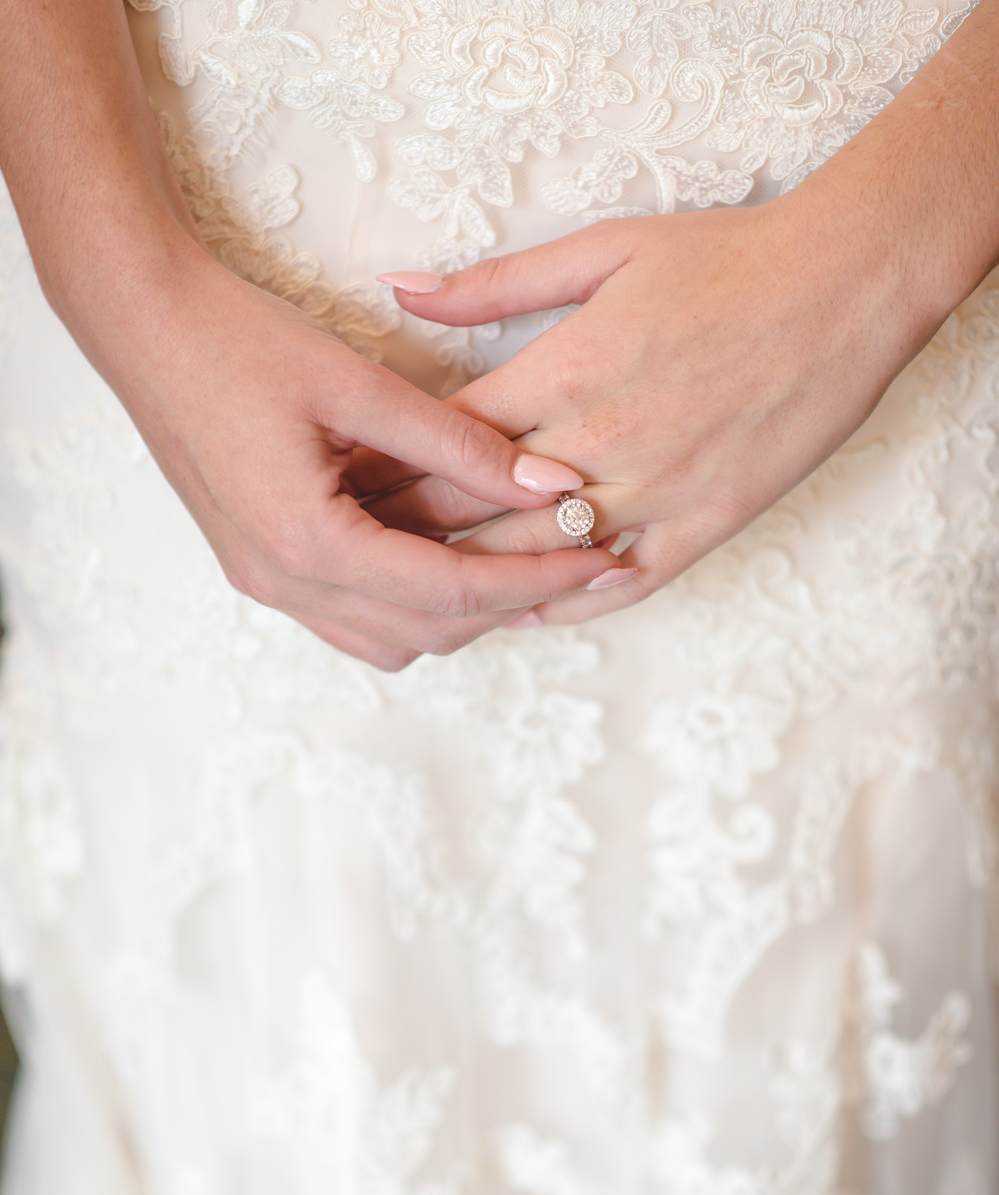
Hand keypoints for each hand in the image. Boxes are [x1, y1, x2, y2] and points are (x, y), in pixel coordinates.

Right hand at [0, 0, 620, 673]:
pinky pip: (356, 619)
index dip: (535, 579)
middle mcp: (284, 581)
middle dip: (512, 603)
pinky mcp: (264, 568)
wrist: (142, 326)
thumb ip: (459, 443)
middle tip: (580, 563)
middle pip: (428, 632)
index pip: (451, 592)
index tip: (598, 559)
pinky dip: (414, 605)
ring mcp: (268, 583)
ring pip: (393, 640)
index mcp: (308, 540)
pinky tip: (451, 561)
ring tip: (525, 564)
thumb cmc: (240, 341)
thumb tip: (549, 484)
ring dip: (462, 613)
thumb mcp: (359, 383)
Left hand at [368, 194, 923, 625]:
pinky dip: (561, 607)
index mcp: (564, 373)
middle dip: (407, 534)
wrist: (845, 289)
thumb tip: (402, 293)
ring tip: (415, 591)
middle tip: (355, 552)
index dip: (386, 470)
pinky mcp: (701, 528)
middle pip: (475, 512)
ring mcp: (653, 495)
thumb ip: (494, 285)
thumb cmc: (725, 260)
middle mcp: (599, 445)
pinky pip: (617, 587)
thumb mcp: (602, 250)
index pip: (444, 442)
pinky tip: (517, 615)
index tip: (340, 488)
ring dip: (470, 581)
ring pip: (537, 562)